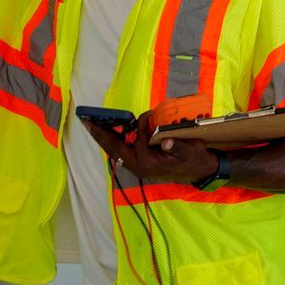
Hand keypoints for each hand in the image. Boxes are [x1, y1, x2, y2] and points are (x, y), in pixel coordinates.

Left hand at [82, 112, 220, 185]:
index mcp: (150, 163)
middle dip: (101, 133)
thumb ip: (176, 146)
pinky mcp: (137, 164)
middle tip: (86, 121)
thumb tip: (165, 142)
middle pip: (115, 148)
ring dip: (104, 137)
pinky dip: (112, 142)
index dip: (142, 124)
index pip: (139, 139)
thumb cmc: (194, 158)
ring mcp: (136, 166)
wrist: (198, 170)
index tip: (148, 113)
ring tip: (92, 125)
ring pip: (115, 151)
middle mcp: (139, 166)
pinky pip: (120, 152)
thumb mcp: (189, 150)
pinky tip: (107, 133)